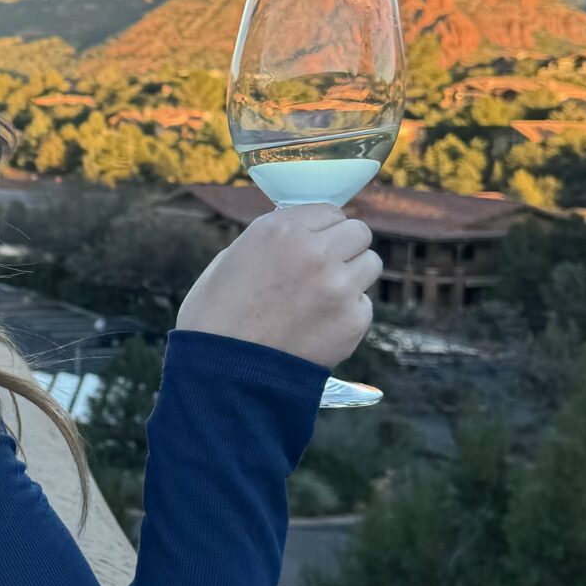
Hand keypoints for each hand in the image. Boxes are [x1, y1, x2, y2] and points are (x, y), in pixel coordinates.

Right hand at [174, 202, 380, 370]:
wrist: (223, 374)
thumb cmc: (216, 316)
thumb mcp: (233, 258)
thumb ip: (274, 241)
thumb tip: (303, 236)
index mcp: (281, 230)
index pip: (330, 211)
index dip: (321, 229)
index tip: (314, 244)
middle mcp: (315, 252)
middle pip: (359, 232)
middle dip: (344, 247)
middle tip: (325, 268)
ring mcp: (338, 287)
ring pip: (370, 264)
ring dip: (351, 276)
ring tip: (324, 297)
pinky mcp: (352, 321)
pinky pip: (363, 305)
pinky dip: (346, 313)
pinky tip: (318, 326)